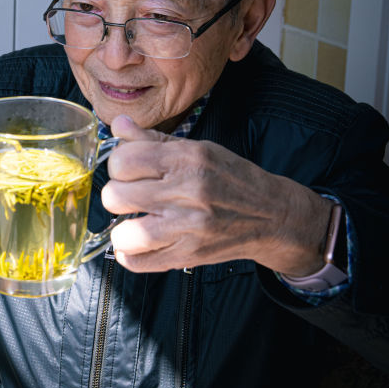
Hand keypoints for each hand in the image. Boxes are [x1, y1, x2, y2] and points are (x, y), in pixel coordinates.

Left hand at [101, 115, 330, 275]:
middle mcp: (187, 193)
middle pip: (115, 196)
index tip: (127, 170)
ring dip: (121, 229)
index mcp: (186, 159)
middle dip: (116, 195)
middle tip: (130, 196)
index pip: (122, 161)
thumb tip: (119, 125)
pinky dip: (130, 254)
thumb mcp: (197, 149)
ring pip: (124, 234)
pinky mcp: (190, 255)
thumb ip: (153, 139)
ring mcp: (188, 228)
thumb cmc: (232, 178)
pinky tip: (139, 243)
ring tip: (134, 221)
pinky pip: (138, 262)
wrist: (272, 215)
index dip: (118, 165)